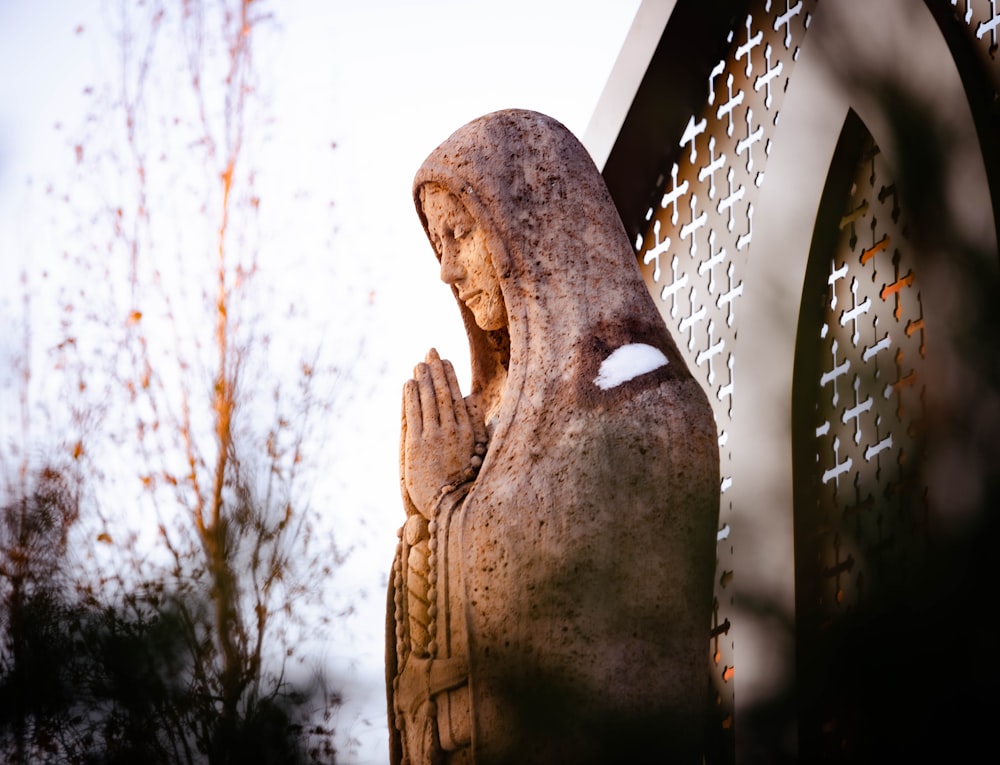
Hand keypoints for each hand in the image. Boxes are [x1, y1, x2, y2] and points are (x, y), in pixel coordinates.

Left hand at [400, 349, 484, 517]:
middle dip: (436, 370)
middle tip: (431, 351)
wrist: (450, 507)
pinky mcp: (417, 445)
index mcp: (469, 433)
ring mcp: (435, 437)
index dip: (451, 377)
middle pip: (444, 394)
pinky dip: (411, 396)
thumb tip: (471, 399)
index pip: (458, 397)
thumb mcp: (476, 451)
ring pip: (429, 400)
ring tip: (418, 363)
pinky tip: (409, 383)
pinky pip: (414, 414)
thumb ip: (475, 423)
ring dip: (423, 379)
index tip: (446, 362)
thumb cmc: (463, 484)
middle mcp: (453, 432)